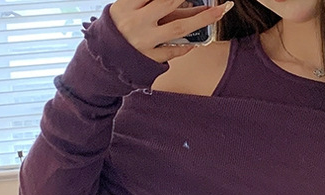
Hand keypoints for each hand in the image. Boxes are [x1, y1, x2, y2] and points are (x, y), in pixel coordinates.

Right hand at [110, 0, 233, 62]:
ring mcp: (144, 42)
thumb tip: (187, 2)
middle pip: (168, 3)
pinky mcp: (150, 58)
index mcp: (128, 4)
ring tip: (219, 11)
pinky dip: (187, 45)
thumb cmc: (120, 26)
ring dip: (201, 19)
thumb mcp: (129, 8)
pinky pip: (174, 50)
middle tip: (214, 0)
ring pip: (177, 28)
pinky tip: (197, 41)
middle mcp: (136, 21)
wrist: (105, 57)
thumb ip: (153, 3)